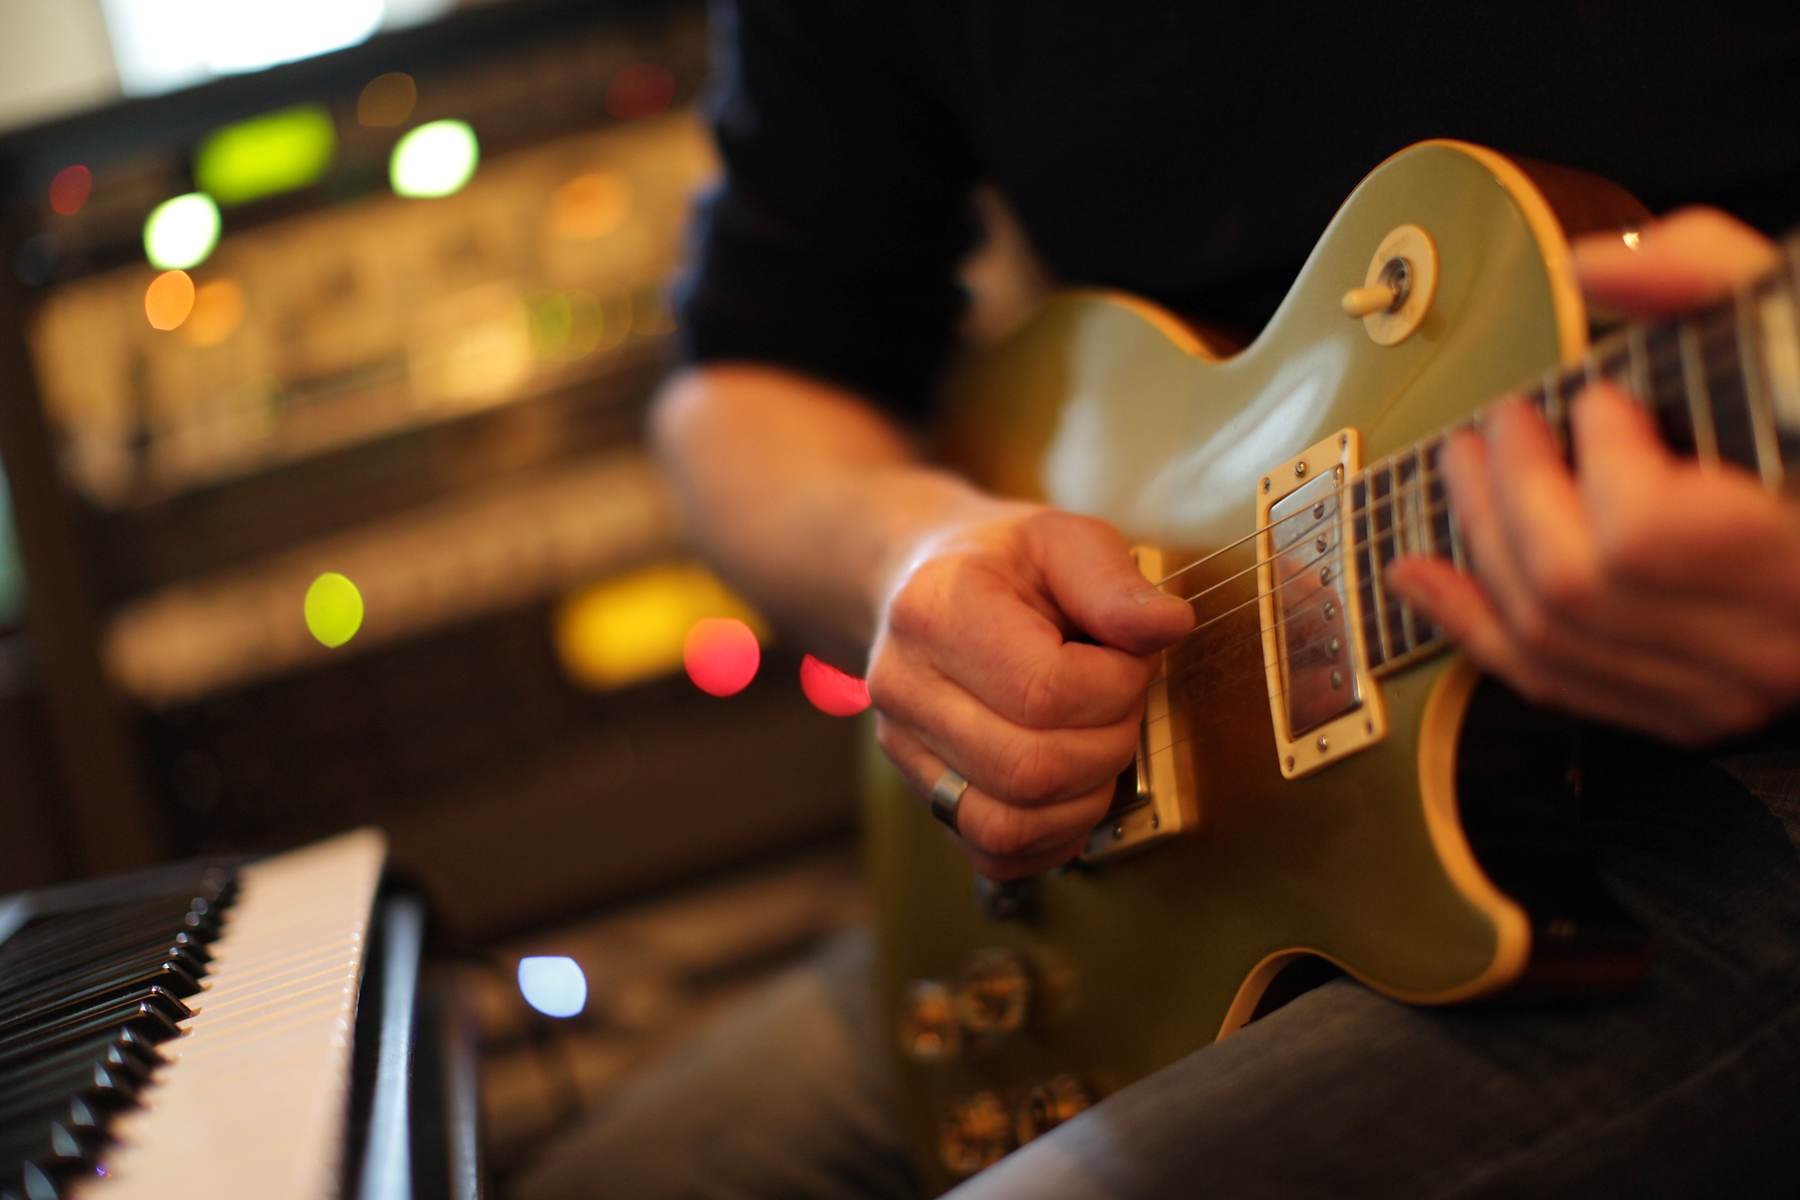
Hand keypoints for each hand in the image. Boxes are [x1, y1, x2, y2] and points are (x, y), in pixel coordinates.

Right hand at [868, 504, 1192, 878]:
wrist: (924, 583)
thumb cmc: (1003, 564)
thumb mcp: (1063, 540)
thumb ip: (1113, 582)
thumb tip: (1169, 627)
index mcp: (939, 612)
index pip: (1044, 692)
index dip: (1115, 687)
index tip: (1128, 658)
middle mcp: (906, 687)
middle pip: (1030, 769)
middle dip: (1107, 745)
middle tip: (1118, 702)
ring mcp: (904, 748)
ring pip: (1008, 824)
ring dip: (1083, 799)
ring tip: (1096, 743)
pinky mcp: (921, 793)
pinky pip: (994, 852)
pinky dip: (1052, 836)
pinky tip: (1072, 787)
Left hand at [1388, 208, 1799, 745]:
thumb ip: (1712, 278)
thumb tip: (1594, 267)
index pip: (1651, 532)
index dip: (1599, 454)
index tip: (1598, 395)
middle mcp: (1771, 637)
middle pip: (1579, 585)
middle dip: (1511, 489)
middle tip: (1500, 420)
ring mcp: (1728, 685)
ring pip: (1552, 637)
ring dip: (1480, 541)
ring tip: (1462, 466)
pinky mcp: (1689, 705)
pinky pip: (1555, 680)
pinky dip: (1472, 623)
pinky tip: (1418, 576)